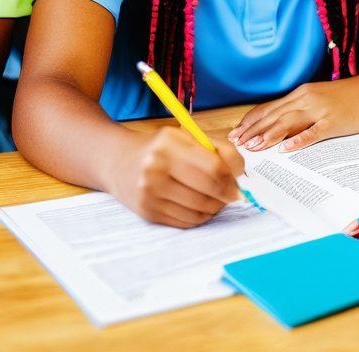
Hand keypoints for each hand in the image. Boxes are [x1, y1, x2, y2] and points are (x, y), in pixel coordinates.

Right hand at [111, 127, 243, 226]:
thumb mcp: (187, 136)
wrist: (117, 161)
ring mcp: (150, 194)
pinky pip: (187, 221)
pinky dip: (200, 216)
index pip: (213, 168)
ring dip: (215, 207)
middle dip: (227, 195)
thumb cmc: (160, 147)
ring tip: (215, 197)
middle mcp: (155, 169)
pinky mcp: (148, 213)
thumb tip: (241, 172)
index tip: (239, 182)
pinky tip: (199, 205)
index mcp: (168, 144)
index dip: (232, 178)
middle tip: (232, 193)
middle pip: (208, 192)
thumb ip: (218, 148)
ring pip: (200, 211)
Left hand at [227, 78, 358, 152]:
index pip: (269, 108)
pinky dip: (297, 140)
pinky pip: (312, 132)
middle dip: (252, 130)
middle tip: (236, 143)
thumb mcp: (316, 98)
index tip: (235, 132)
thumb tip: (276, 124)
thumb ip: (298, 109)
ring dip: (269, 135)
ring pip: (288, 122)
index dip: (250, 121)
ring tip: (253, 147)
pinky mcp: (333, 122)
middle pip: (274, 115)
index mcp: (300, 94)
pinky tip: (286, 149)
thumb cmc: (344, 98)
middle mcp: (306, 99)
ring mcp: (319, 110)